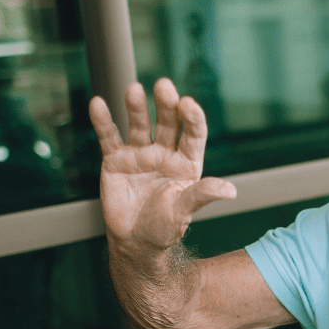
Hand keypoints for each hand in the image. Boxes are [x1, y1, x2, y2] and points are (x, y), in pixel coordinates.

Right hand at [92, 78, 236, 254]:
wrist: (134, 241)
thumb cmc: (164, 228)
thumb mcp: (184, 211)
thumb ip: (202, 195)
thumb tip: (230, 190)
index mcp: (186, 163)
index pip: (192, 134)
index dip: (192, 118)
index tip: (188, 104)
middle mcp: (165, 153)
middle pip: (167, 122)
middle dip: (166, 104)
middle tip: (164, 86)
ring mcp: (140, 154)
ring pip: (139, 124)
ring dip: (136, 107)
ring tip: (133, 90)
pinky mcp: (116, 159)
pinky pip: (109, 137)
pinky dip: (103, 121)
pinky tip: (98, 103)